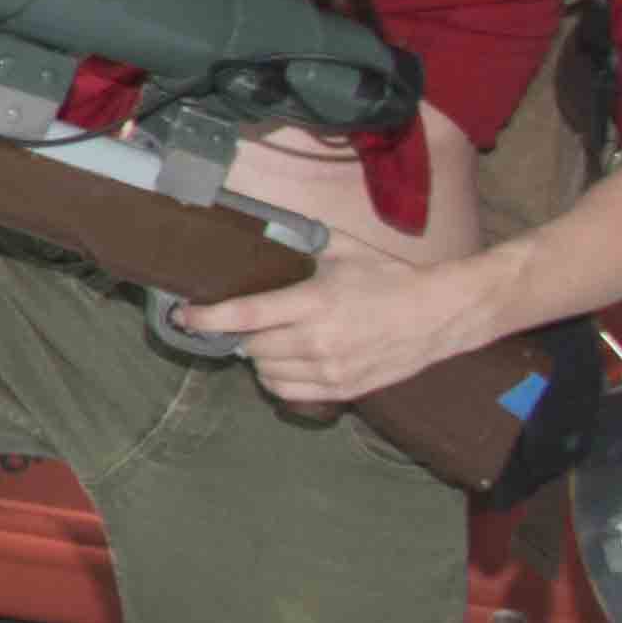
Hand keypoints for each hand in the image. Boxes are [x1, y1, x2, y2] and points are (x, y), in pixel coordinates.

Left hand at [171, 228, 503, 410]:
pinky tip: (283, 363)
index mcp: (314, 303)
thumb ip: (300, 242)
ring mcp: (331, 370)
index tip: (182, 314)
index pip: (245, 315)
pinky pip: (289, 394)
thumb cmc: (389, 278)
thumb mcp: (343, 251)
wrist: (439, 315)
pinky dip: (276, 380)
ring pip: (266, 373)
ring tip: (266, 340)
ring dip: (257, 358)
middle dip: (236, 335)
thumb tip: (263, 228)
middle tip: (238, 322)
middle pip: (250, 348)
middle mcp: (318, 341)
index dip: (206, 317)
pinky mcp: (344, 390)